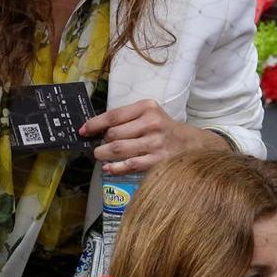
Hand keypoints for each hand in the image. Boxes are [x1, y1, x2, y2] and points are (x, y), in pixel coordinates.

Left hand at [80, 99, 230, 174]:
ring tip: (99, 156)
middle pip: (113, 134)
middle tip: (97, 146)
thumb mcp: (148, 115)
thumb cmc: (163, 129)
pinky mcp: (158, 160)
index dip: (94, 124)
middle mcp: (152, 123)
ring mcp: (156, 143)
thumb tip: (95, 129)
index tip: (83, 131)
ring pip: (118, 149)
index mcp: (147, 108)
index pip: (113, 116)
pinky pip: (130, 165)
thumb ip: (126, 119)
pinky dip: (115, 167)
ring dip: (103, 154)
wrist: (193, 144)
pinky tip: (109, 168)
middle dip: (100, 142)